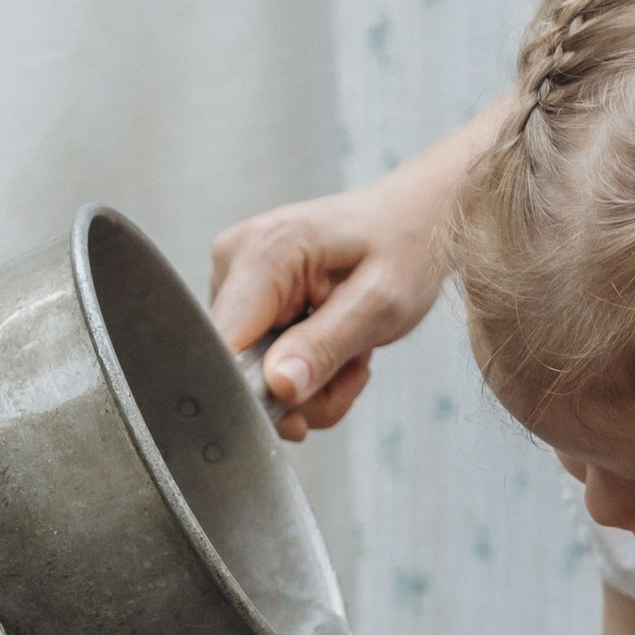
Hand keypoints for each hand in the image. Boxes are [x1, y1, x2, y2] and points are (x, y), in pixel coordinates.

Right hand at [209, 107, 504, 437]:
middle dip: (300, 391)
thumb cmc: (403, 249)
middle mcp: (233, 261)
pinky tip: (336, 344)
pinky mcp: (244, 298)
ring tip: (353, 351)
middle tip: (354, 370)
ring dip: (311, 382)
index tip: (302, 414)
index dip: (256, 393)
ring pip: (254, 373)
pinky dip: (305, 370)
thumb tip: (277, 387)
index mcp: (263, 252)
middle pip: (238, 368)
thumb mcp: (380, 304)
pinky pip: (262, 361)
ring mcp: (234, 279)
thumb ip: (326, 346)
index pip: (224, 345)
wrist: (409, 221)